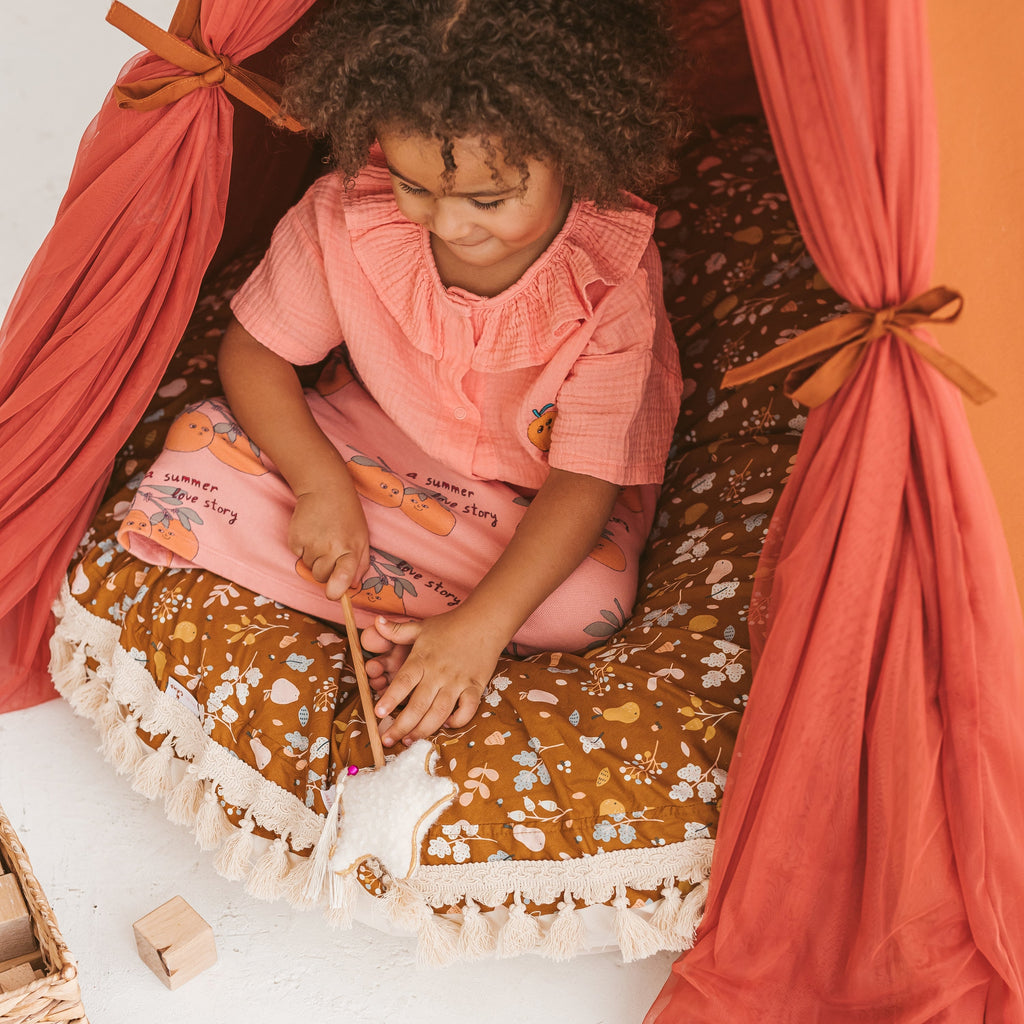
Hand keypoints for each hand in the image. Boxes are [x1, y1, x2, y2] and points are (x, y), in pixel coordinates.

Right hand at [289, 486, 368, 600]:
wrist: (325, 489)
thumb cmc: (347, 516)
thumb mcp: (362, 538)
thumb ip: (360, 564)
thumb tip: (353, 586)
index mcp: (351, 549)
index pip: (343, 577)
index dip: (337, 590)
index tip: (334, 593)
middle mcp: (330, 548)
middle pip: (322, 578)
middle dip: (325, 570)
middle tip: (330, 550)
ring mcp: (311, 544)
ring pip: (309, 567)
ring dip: (314, 558)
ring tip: (322, 537)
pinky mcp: (295, 540)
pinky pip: (298, 556)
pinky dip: (303, 549)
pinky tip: (311, 533)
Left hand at [360, 611, 505, 745]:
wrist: (484, 621)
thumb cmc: (450, 625)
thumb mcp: (420, 626)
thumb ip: (396, 630)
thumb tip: (376, 622)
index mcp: (422, 659)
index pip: (403, 682)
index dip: (390, 699)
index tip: (378, 714)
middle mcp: (438, 673)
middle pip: (418, 705)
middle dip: (401, 726)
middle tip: (387, 740)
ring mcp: (457, 682)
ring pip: (439, 713)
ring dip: (423, 730)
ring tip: (409, 741)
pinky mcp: (475, 687)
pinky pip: (467, 710)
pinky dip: (457, 721)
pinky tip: (446, 725)